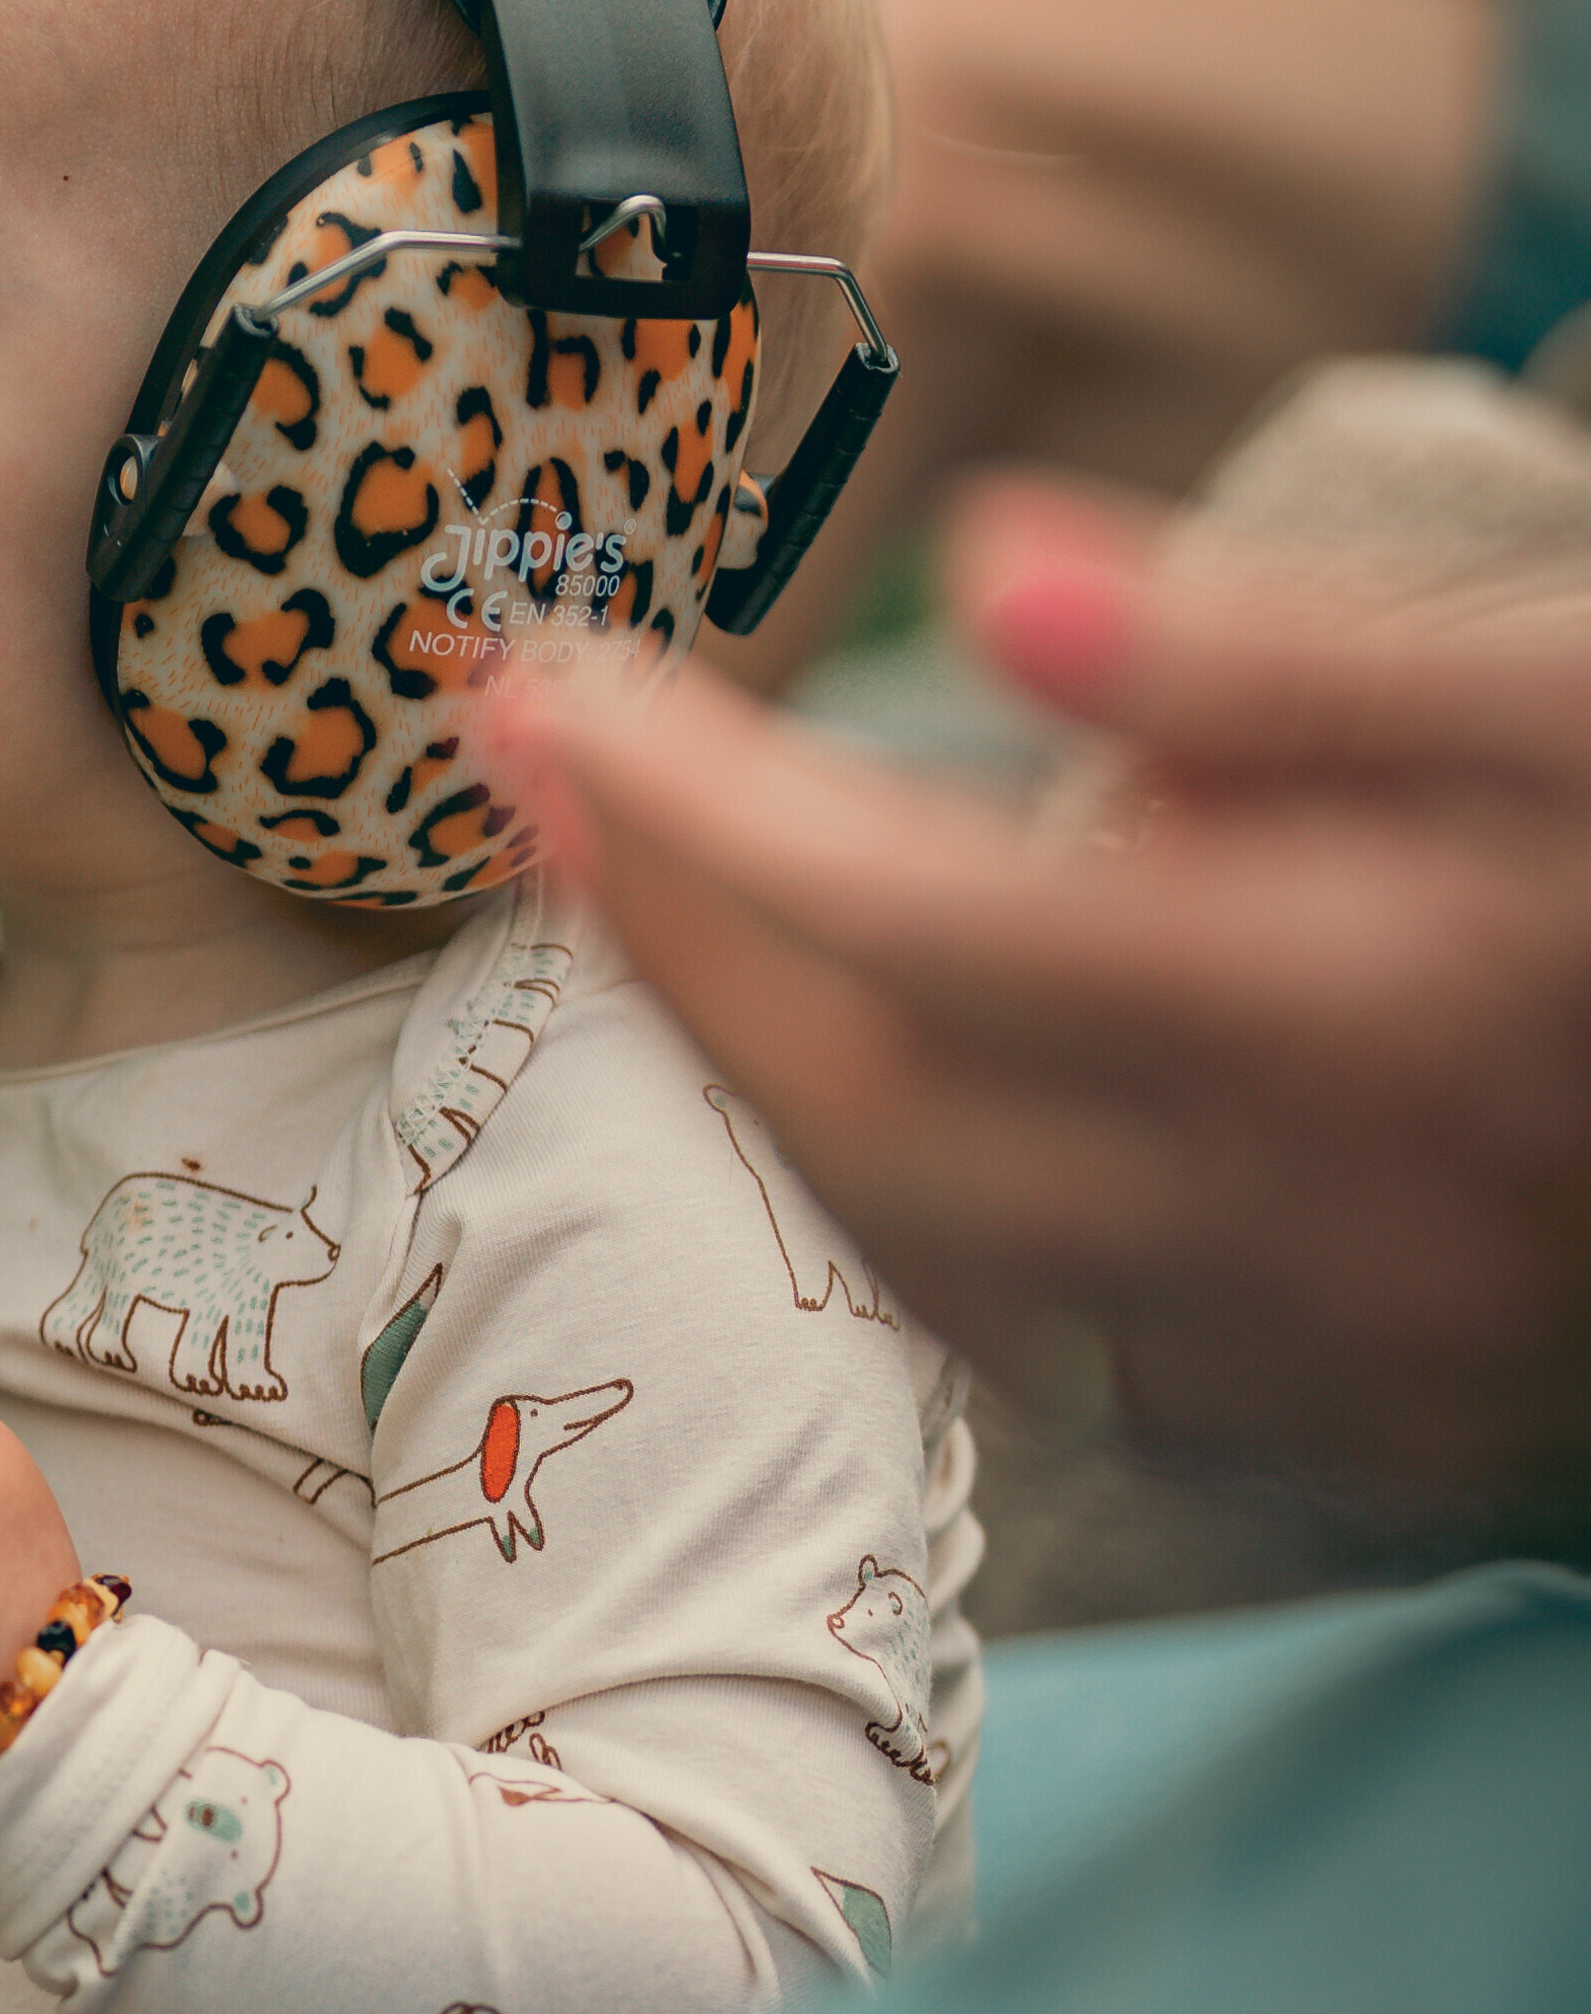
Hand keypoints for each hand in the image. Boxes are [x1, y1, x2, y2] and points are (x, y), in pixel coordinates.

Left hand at [487, 482, 1590, 1491]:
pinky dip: (900, 1200)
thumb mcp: (1581, 689)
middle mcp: (1328, 1231)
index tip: (542, 683)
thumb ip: (1284, 662)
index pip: (916, 923)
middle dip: (662, 940)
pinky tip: (840, 1065)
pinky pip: (1046, 1340)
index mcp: (1374, 1015)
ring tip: (640, 889)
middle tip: (528, 767)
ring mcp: (1336, 1369)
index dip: (694, 807)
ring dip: (751, 1077)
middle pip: (867, 1117)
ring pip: (929, 1258)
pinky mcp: (1353, 1432)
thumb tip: (994, 580)